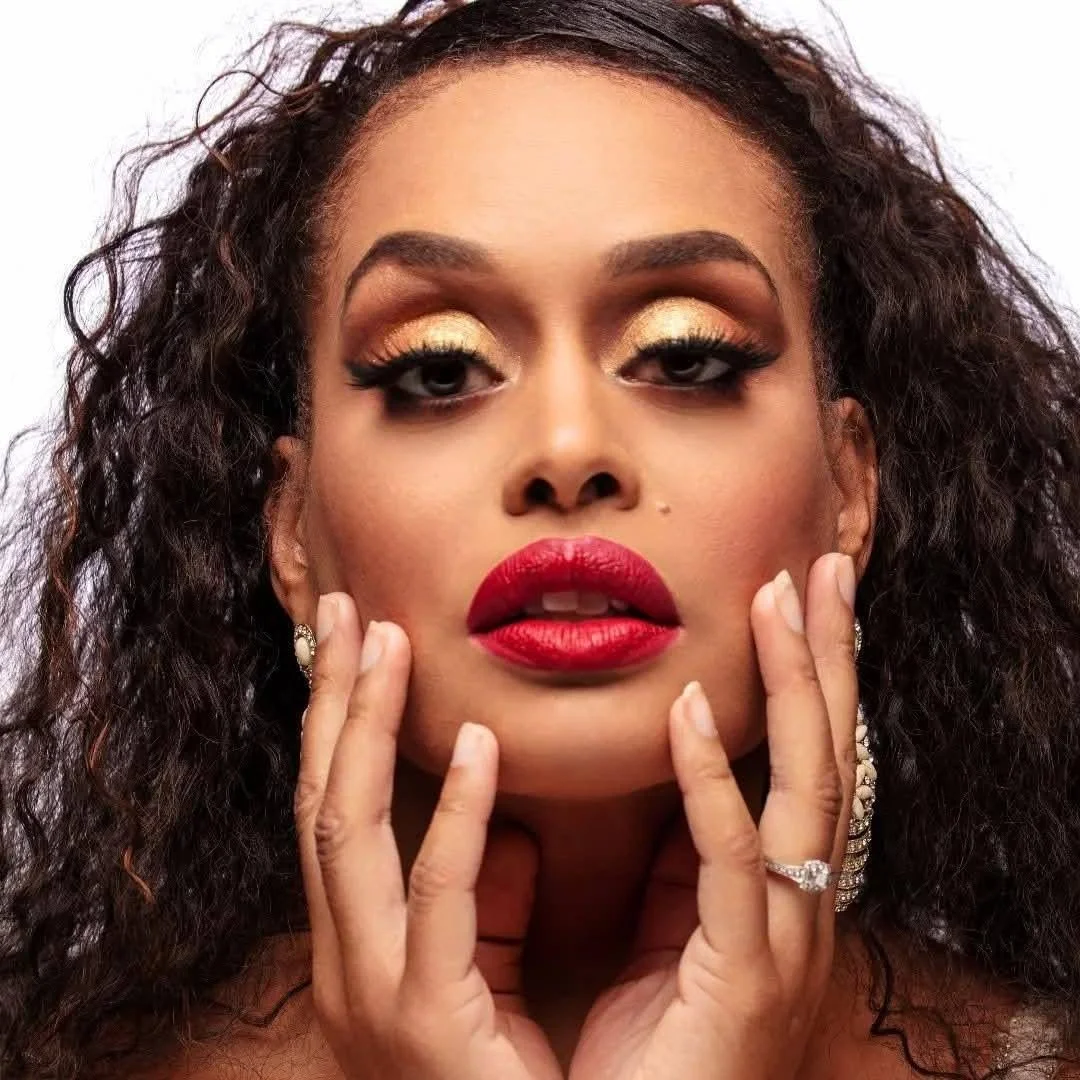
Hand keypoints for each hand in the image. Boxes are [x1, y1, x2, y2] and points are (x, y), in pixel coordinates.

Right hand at [295, 593, 562, 1079]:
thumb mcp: (486, 978)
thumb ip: (488, 901)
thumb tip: (503, 822)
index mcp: (363, 946)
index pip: (338, 807)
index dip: (342, 720)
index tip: (360, 640)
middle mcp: (349, 962)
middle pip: (322, 800)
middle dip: (334, 703)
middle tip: (353, 613)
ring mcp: (374, 994)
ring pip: (346, 832)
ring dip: (368, 729)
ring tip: (391, 644)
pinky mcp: (426, 1023)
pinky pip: (435, 902)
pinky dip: (451, 818)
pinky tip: (479, 749)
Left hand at [569, 553, 858, 1079]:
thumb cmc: (652, 1066)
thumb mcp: (664, 946)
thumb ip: (672, 872)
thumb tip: (663, 787)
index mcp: (772, 896)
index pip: (800, 764)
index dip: (801, 682)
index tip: (790, 603)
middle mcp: (795, 908)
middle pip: (824, 756)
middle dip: (825, 659)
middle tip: (821, 570)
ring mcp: (782, 940)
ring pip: (806, 787)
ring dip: (797, 685)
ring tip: (786, 597)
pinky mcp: (743, 976)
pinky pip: (733, 860)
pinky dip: (715, 780)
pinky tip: (695, 710)